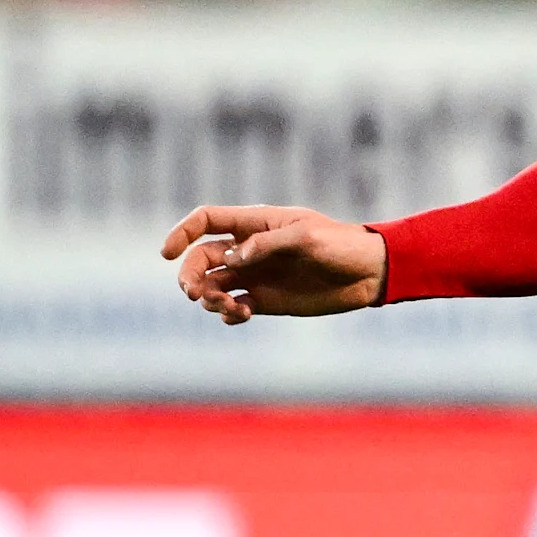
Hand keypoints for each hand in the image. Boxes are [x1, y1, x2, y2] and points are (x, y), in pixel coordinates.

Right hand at [162, 204, 386, 322]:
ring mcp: (256, 276)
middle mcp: (249, 250)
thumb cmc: (341, 244)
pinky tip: (240, 315)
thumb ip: (266, 245)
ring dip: (210, 298)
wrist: (369, 272)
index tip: (166, 253)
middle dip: (190, 276)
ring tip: (231, 306)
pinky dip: (227, 314)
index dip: (181, 233)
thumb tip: (230, 260)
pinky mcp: (266, 301)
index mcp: (255, 224)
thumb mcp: (306, 237)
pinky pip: (233, 307)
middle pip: (201, 259)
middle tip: (195, 294)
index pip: (206, 221)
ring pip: (213, 286)